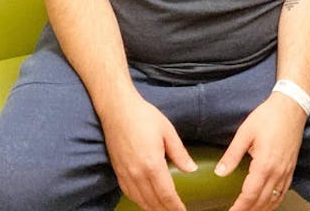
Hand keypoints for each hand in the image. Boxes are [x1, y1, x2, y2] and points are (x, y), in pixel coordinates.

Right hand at [101, 94, 196, 210]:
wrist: (118, 109)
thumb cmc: (144, 116)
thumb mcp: (167, 131)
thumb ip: (179, 153)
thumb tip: (192, 169)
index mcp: (152, 164)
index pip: (166, 195)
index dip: (175, 207)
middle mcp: (137, 174)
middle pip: (153, 202)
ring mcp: (125, 174)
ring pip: (140, 200)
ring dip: (152, 208)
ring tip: (163, 210)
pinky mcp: (117, 171)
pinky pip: (129, 193)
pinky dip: (139, 201)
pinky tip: (145, 201)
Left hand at [217, 92, 307, 210]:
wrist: (291, 106)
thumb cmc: (269, 116)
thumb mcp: (245, 132)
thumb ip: (232, 154)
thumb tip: (219, 172)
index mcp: (265, 164)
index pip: (250, 195)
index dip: (239, 208)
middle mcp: (277, 172)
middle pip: (262, 202)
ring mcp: (286, 171)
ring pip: (273, 200)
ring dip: (261, 209)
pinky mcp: (291, 168)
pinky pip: (282, 192)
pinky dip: (273, 202)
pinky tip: (266, 203)